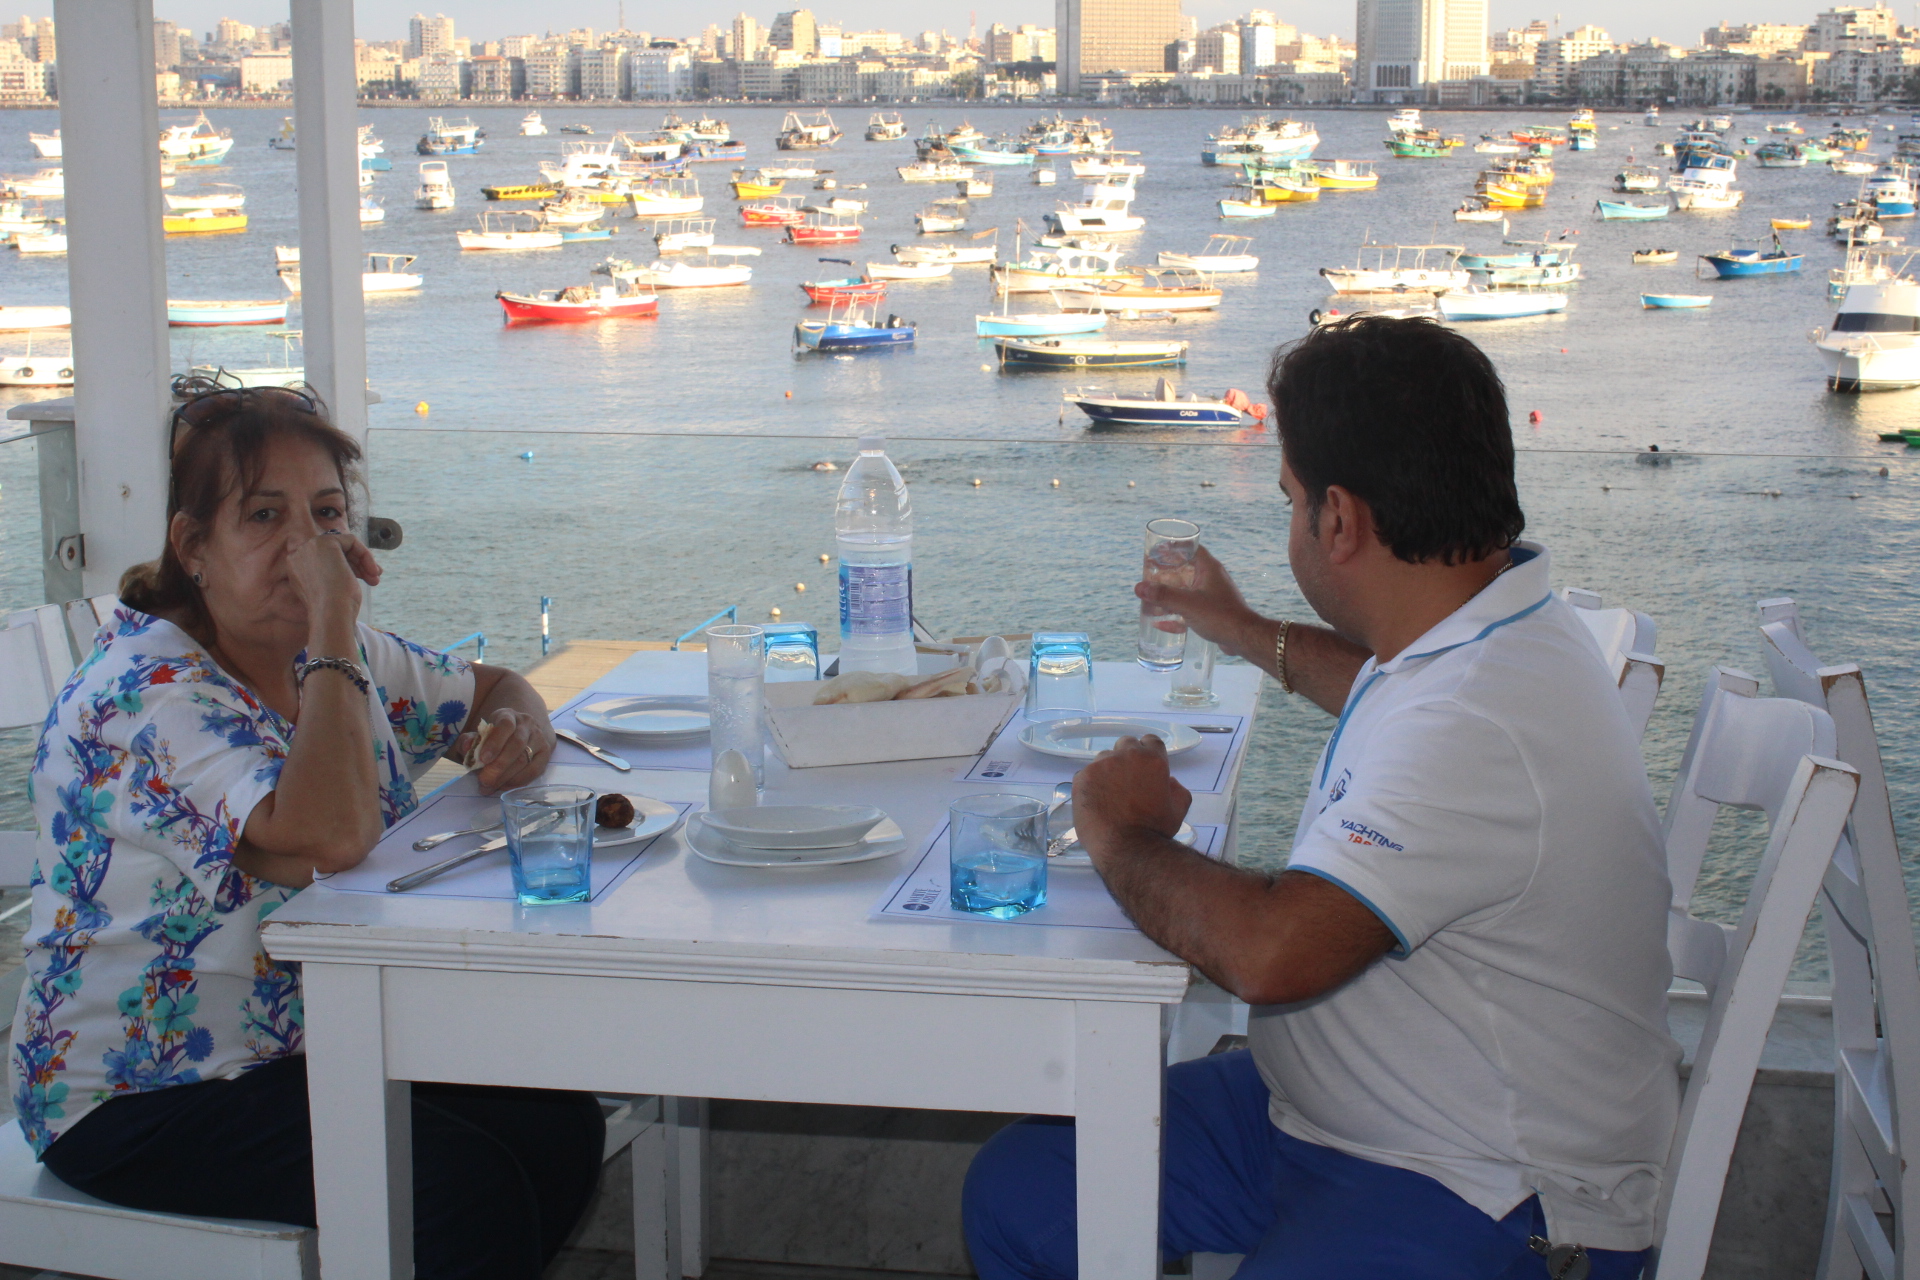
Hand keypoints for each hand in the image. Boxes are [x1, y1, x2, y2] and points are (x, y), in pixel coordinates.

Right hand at [286, 531, 380, 643]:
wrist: (331, 613)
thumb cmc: (334, 609)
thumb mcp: (329, 589)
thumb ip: (332, 574)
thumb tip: (348, 569)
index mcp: (296, 567)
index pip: (325, 559)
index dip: (346, 567)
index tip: (362, 578)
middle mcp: (299, 554)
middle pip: (335, 551)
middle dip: (358, 564)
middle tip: (374, 578)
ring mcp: (310, 546)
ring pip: (345, 546)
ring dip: (364, 562)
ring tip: (375, 579)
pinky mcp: (326, 541)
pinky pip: (352, 541)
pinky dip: (365, 554)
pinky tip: (373, 571)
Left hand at [451, 707, 554, 794]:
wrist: (518, 733)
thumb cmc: (494, 737)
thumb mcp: (479, 735)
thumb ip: (469, 741)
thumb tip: (466, 747)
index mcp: (508, 715)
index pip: (505, 725)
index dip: (495, 743)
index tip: (483, 760)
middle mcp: (527, 724)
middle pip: (516, 745)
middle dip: (499, 767)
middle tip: (484, 781)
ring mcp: (539, 738)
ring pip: (525, 760)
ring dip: (506, 777)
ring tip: (491, 787)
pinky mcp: (545, 753)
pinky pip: (534, 770)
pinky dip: (518, 781)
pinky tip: (505, 786)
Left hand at [1072, 735, 1191, 867]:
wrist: (1124, 848)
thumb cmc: (1154, 830)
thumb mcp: (1178, 810)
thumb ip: (1177, 789)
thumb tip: (1168, 781)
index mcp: (1152, 759)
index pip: (1150, 740)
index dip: (1148, 752)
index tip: (1144, 766)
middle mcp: (1126, 755)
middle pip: (1126, 744)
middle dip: (1128, 758)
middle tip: (1127, 780)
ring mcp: (1101, 764)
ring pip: (1104, 758)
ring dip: (1108, 770)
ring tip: (1110, 794)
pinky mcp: (1082, 776)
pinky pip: (1087, 773)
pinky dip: (1092, 783)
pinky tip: (1096, 801)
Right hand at [1134, 546, 1267, 660]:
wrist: (1243, 638)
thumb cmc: (1219, 615)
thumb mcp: (1188, 604)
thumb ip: (1163, 595)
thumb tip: (1139, 587)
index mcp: (1209, 569)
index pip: (1192, 549)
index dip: (1175, 548)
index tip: (1158, 551)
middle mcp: (1212, 579)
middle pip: (1186, 571)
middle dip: (1166, 575)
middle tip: (1149, 577)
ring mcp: (1213, 596)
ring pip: (1187, 592)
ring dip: (1170, 596)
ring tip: (1151, 601)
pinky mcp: (1213, 613)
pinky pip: (1190, 610)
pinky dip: (1176, 615)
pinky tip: (1161, 624)